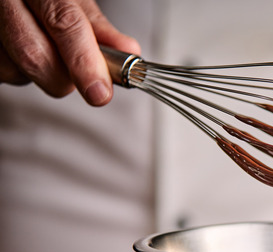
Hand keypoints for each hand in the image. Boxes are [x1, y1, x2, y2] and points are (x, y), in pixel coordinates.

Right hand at [0, 0, 139, 105]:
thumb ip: (97, 26)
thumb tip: (129, 53)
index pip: (64, 24)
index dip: (85, 62)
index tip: (100, 91)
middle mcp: (6, 3)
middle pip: (35, 56)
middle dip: (66, 78)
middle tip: (82, 76)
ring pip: (17, 71)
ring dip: (42, 74)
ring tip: (47, 49)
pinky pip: (4, 73)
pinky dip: (22, 71)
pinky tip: (25, 51)